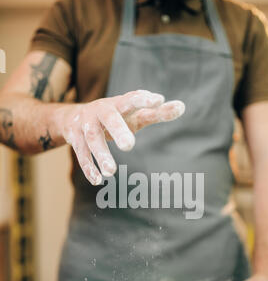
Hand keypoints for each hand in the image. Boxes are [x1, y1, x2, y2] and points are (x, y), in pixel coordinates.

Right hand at [55, 90, 184, 184]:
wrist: (72, 117)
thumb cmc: (114, 117)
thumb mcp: (134, 115)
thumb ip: (157, 112)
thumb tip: (182, 107)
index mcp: (119, 103)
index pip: (132, 99)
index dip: (144, 99)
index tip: (158, 100)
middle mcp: (101, 111)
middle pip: (109, 118)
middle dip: (118, 131)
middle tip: (129, 146)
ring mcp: (85, 124)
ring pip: (92, 139)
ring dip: (101, 155)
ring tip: (112, 172)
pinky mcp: (74, 138)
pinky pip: (80, 153)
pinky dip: (88, 167)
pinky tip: (98, 180)